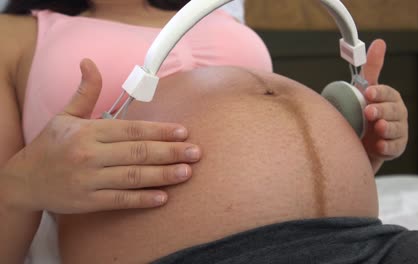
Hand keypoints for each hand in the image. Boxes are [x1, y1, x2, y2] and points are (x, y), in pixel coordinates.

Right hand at [2, 59, 201, 213]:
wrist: (23, 181)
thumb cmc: (50, 146)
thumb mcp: (65, 115)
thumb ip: (85, 92)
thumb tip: (89, 62)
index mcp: (88, 132)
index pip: (131, 129)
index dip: (159, 130)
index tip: (183, 132)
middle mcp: (89, 154)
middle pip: (137, 152)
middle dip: (170, 152)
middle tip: (196, 153)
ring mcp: (89, 180)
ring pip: (132, 176)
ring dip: (163, 175)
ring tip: (186, 172)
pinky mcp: (88, 202)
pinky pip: (120, 200)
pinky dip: (142, 199)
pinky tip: (163, 198)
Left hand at [361, 40, 408, 170]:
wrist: (357, 143)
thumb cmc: (362, 113)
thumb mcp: (364, 91)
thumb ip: (371, 69)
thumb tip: (379, 42)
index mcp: (389, 98)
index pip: (388, 93)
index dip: (379, 92)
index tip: (368, 92)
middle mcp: (396, 114)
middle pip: (394, 111)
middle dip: (382, 110)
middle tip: (369, 112)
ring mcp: (397, 131)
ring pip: (397, 129)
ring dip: (387, 128)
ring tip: (378, 128)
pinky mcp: (395, 148)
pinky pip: (395, 148)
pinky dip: (388, 147)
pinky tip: (380, 146)